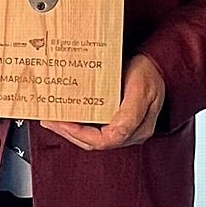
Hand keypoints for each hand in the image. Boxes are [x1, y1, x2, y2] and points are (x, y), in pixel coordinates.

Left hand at [42, 54, 165, 149]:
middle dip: (69, 133)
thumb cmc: (148, 72)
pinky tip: (65, 116)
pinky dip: (77, 125)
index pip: (105, 140)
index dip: (80, 134)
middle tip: (50, 121)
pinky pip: (94, 129)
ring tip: (52, 119)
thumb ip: (130, 114)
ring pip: (92, 139)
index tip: (63, 123)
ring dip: (70, 131)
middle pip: (94, 142)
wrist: (156, 63)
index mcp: (137, 128)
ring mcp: (123, 128)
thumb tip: (116, 133)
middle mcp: (131, 132)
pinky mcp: (116, 121)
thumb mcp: (141, 89)